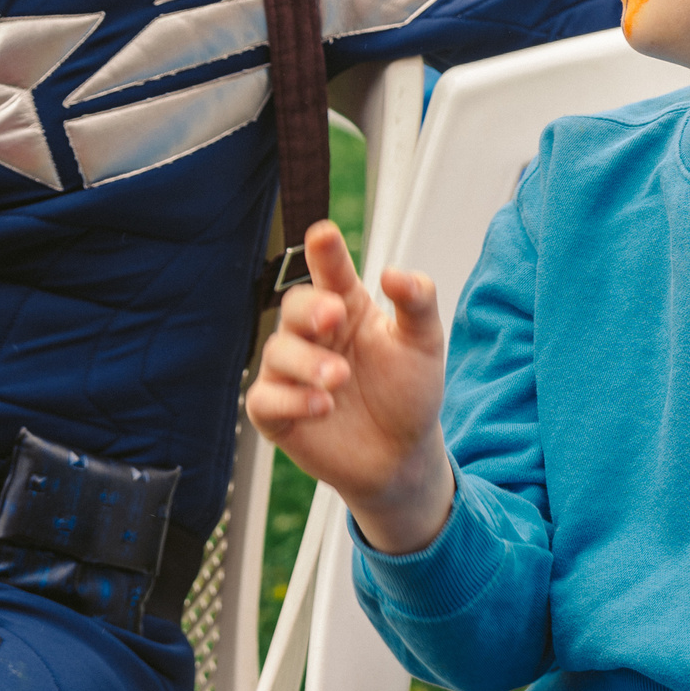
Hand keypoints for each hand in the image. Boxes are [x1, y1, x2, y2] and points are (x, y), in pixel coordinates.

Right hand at [245, 222, 454, 554]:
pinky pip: (265, 399)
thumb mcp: (425, 343)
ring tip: (339, 378)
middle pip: (294, 306)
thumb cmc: (410, 392)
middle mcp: (314, 334)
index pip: (329, 270)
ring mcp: (292, 373)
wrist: (404, 455)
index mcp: (346, 306)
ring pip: (278, 352)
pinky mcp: (279, 413)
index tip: (324, 234)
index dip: (324, 252)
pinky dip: (290, 400)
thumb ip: (417, 302)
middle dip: (310, 308)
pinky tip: (323, 406)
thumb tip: (392, 273)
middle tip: (334, 315)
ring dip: (307, 363)